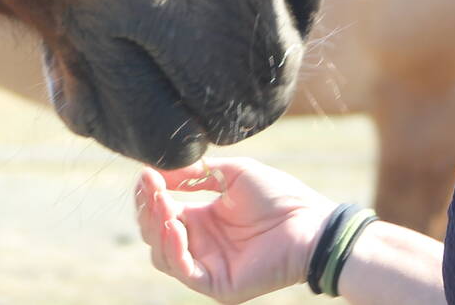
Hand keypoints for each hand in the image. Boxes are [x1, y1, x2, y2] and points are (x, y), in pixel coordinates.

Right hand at [134, 157, 335, 302]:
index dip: (150, 195)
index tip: (145, 174)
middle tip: (150, 187)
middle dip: (148, 209)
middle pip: (155, 234)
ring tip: (162, 203)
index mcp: (203, 219)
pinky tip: (176, 225)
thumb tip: (157, 170)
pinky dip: (174, 249)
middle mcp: (201, 244)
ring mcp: (208, 266)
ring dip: (156, 228)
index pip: (162, 212)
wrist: (310, 223)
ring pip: (162, 255)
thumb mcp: (231, 175)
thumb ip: (195, 174)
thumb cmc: (278, 196)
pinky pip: (185, 272)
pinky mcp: (217, 284)